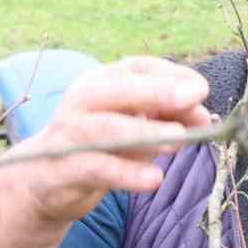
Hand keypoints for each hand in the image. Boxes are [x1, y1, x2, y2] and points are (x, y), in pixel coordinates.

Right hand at [6, 56, 211, 224]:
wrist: (43, 180)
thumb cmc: (99, 146)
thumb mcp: (135, 127)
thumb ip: (167, 118)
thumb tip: (204, 116)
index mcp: (102, 82)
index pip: (137, 67)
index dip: (172, 75)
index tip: (201, 89)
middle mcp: (83, 101)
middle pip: (118, 89)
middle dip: (158, 91)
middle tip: (194, 96)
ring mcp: (70, 134)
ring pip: (107, 128)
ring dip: (145, 132)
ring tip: (178, 138)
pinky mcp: (64, 169)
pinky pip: (97, 168)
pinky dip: (127, 174)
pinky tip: (154, 179)